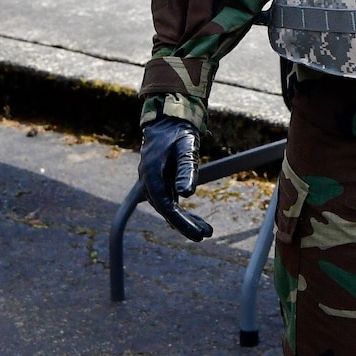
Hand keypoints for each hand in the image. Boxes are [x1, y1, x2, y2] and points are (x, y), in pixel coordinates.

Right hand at [138, 116, 213, 240]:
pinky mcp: (161, 182)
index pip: (167, 208)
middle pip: (167, 211)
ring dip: (185, 220)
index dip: (182, 223)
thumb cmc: (178, 133)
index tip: (197, 235)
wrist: (168, 120)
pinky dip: (182, 211)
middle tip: (205, 235)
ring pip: (169, 208)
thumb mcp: (186, 149)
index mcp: (152, 177)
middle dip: (186, 225)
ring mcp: (154, 183)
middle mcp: (149, 183)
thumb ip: (186, 170)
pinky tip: (193, 220)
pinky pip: (170, 201)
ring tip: (205, 230)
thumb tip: (187, 194)